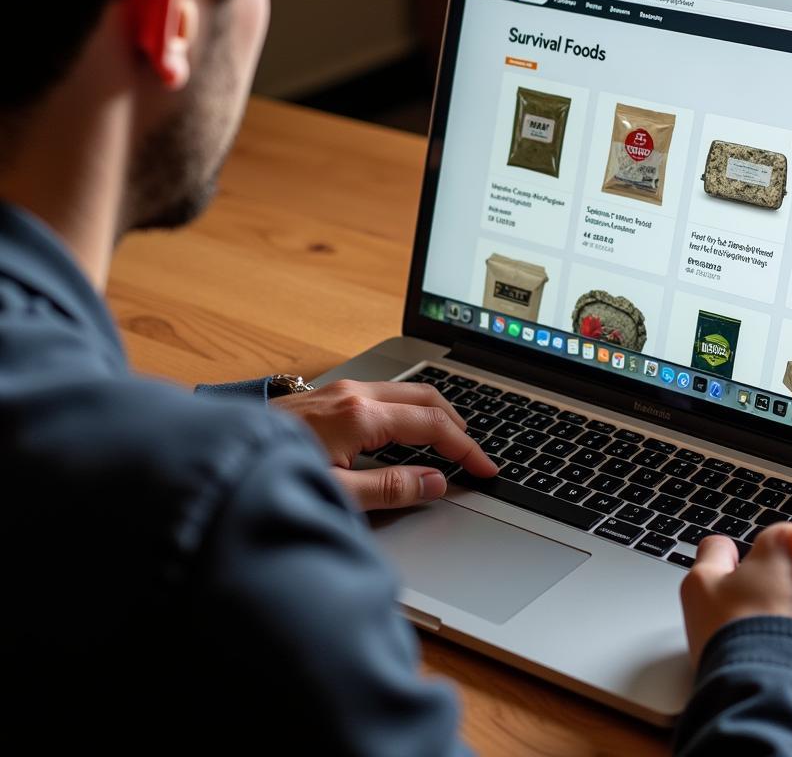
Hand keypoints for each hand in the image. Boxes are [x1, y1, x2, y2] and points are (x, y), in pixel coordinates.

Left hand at [273, 379, 497, 509]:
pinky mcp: (326, 394)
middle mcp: (353, 394)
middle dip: (458, 425)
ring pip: (406, 391)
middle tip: (475, 455)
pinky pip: (385, 394)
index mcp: (361, 416)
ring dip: (435, 414)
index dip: (467, 449)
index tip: (486, 470)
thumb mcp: (335, 493)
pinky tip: (408, 431)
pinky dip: (410, 410)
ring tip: (451, 442)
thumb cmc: (266, 477)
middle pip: (427, 399)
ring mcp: (339, 389)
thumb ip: (390, 488)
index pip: (433, 427)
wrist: (214, 458)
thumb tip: (435, 482)